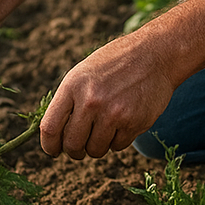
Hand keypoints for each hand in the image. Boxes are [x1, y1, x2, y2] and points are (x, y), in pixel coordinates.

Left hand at [40, 34, 176, 159]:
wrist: (155, 54)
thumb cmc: (116, 63)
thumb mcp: (84, 73)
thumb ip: (69, 101)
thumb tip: (56, 136)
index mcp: (73, 85)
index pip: (50, 128)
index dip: (50, 145)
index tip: (55, 150)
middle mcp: (91, 100)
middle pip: (72, 145)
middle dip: (75, 151)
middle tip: (80, 147)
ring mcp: (113, 113)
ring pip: (96, 150)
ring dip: (98, 145)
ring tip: (105, 127)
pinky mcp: (134, 122)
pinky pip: (118, 146)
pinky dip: (118, 140)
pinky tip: (124, 121)